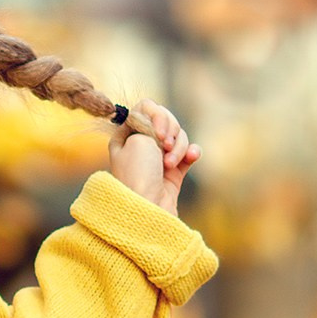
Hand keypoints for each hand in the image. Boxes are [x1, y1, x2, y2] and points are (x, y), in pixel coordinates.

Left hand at [107, 97, 200, 214]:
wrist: (147, 209)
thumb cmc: (138, 174)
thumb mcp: (138, 138)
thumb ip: (151, 123)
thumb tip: (162, 122)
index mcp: (125, 135)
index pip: (145, 108)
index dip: (156, 115)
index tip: (158, 130)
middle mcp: (140, 145)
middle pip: (166, 121)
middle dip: (170, 130)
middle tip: (165, 145)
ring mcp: (158, 159)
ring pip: (179, 137)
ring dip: (179, 147)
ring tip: (169, 165)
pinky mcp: (174, 172)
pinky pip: (189, 153)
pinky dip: (191, 153)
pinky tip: (192, 158)